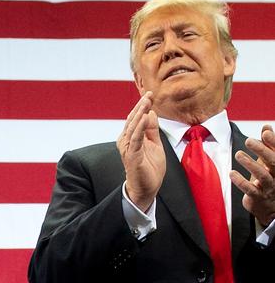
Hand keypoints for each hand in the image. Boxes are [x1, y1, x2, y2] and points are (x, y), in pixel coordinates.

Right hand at [116, 92, 165, 211]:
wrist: (146, 189)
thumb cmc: (150, 168)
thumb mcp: (155, 144)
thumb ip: (152, 130)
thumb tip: (151, 112)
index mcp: (131, 137)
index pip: (136, 118)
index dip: (143, 106)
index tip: (150, 94)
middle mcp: (126, 140)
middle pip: (133, 119)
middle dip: (141, 106)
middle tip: (149, 94)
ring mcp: (128, 147)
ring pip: (133, 127)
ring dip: (140, 113)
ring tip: (146, 102)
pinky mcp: (132, 155)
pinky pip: (136, 139)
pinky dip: (140, 127)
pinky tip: (145, 117)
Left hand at [231, 124, 274, 226]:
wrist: (270, 207)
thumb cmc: (269, 179)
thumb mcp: (269, 161)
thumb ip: (268, 144)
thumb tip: (267, 126)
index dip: (274, 142)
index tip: (265, 132)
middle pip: (274, 162)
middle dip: (262, 150)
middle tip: (249, 140)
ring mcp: (269, 188)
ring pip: (263, 176)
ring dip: (251, 164)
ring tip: (239, 154)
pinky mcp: (258, 197)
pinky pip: (251, 190)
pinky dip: (241, 181)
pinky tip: (232, 173)